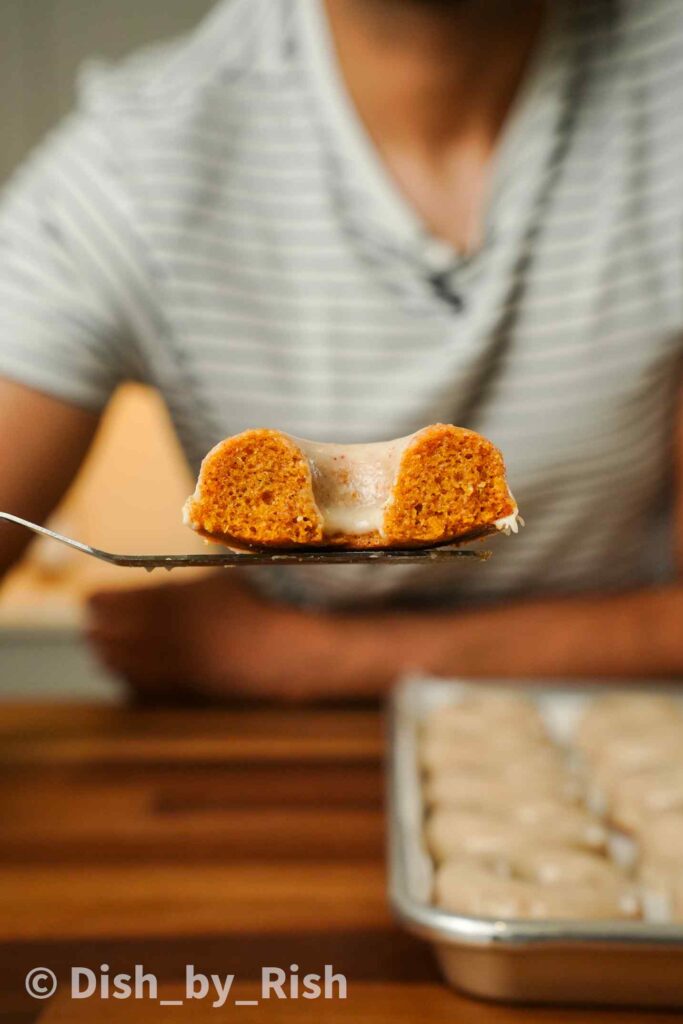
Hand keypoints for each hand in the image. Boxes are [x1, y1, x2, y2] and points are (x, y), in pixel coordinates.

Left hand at [85, 572, 355, 703]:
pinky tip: (140, 667)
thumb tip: (140, 593)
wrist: (281, 651)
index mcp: (163, 602)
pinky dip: (129, 677)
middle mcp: (155, 636)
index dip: (98, 601)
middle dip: (99, 627)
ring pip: (112, 663)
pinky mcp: (174, 692)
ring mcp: (164, 668)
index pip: (101, 604)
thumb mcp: (211, 580)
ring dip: (110, 652)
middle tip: (103, 621)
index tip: (99, 599)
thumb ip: (170, 588)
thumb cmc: (253, 606)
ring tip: (118, 643)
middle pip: (99, 635)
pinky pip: (134, 686)